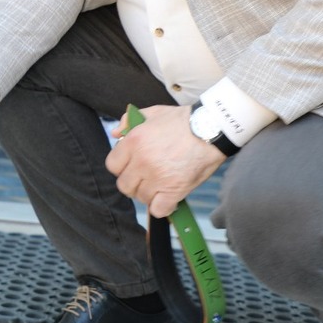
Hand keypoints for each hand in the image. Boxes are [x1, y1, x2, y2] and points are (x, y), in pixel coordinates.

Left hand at [105, 104, 224, 217]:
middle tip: (146, 177)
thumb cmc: (183, 120)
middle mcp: (141, 162)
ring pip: (141, 197)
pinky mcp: (174, 191)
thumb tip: (115, 133)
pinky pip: (158, 210)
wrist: (211, 130)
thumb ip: (129, 121)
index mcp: (134, 141)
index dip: (121, 167)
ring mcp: (157, 178)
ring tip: (160, 185)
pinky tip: (168, 197)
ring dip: (149, 194)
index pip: (112, 165)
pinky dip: (162, 207)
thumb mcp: (153, 113)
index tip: (132, 165)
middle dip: (134, 182)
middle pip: (124, 185)